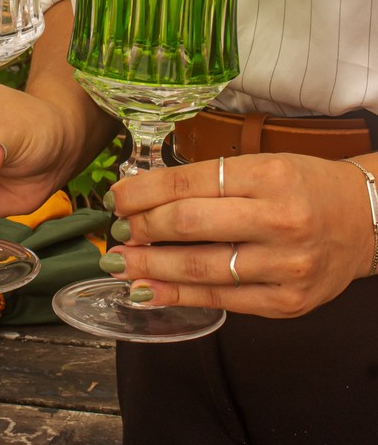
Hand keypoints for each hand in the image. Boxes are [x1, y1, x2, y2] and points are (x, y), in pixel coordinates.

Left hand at [102, 153, 376, 317]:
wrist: (368, 220)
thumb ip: (205, 182)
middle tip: (116, 230)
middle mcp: (279, 219)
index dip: (142, 192)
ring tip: (119, 263)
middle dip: (141, 228)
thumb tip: (142, 198)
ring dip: (149, 266)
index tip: (115, 197)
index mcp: (267, 175)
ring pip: (199, 267)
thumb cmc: (302, 186)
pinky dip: (177, 296)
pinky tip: (147, 291)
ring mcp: (286, 265)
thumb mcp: (259, 166)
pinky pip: (220, 300)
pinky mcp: (288, 302)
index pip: (187, 182)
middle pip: (187, 224)